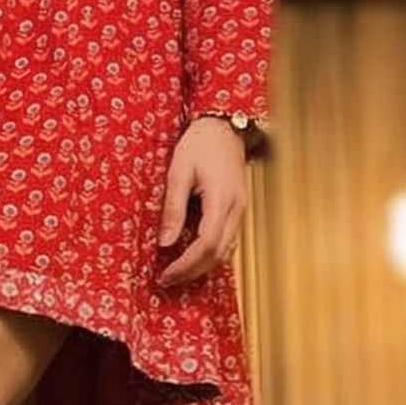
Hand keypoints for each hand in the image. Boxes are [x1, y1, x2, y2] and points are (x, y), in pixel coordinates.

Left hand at [156, 117, 249, 285]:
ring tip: (177, 271)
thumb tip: (165, 242)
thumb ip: (173, 209)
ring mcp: (240, 209)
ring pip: (226, 250)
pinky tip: (193, 254)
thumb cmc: (200, 143)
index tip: (166, 274)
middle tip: (167, 279)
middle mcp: (236, 208)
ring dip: (202, 266)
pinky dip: (211, 253)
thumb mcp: (178, 173)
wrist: (222, 125)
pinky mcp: (238, 207)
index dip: (186, 265)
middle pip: (218, 254)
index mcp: (222, 200)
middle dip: (192, 272)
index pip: (206, 245)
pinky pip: (227, 239)